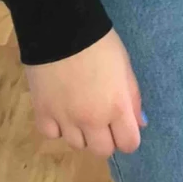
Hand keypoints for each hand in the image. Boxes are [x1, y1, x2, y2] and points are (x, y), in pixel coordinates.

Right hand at [24, 28, 146, 157]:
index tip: (124, 126)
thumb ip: (133, 97)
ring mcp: (65, 120)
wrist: (63, 30)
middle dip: (106, 138)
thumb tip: (140, 123)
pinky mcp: (43, 114)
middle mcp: (92, 120)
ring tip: (81, 109)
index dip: (128, 137)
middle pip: (102, 151)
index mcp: (117, 107)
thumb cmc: (101, 45)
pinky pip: (52, 134)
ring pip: (77, 145)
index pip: (128, 144)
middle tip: (103, 119)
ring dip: (82, 133)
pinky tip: (62, 109)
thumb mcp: (125, 67)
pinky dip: (58, 126)